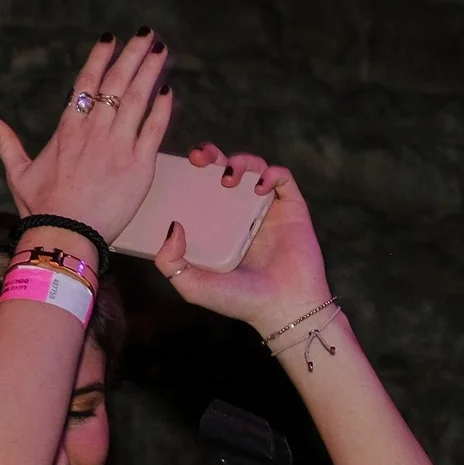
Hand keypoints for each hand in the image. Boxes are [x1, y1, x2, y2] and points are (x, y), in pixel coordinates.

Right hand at [0, 30, 174, 241]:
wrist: (64, 234)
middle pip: (116, 83)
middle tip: (148, 33)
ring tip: (161, 49)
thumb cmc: (42, 208)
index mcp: (67, 129)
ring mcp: (117, 146)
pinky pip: (153, 129)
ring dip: (150, 71)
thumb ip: (5, 141)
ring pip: (136, 99)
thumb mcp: (18, 171)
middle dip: (132, 55)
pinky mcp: (138, 166)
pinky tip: (169, 88)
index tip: (110, 37)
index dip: (100, 57)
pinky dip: (162, 108)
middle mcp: (94, 131)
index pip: (86, 83)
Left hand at [155, 145, 333, 332]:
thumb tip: (172, 226)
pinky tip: (259, 186)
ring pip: (254, 168)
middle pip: (225, 170)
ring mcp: (268, 209)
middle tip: (199, 158)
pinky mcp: (293, 209)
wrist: (284, 309)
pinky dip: (271, 173)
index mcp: (219, 226)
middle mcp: (242, 213)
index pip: (202, 188)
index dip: (191, 172)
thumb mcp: (193, 286)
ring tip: (229, 177)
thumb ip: (170, 262)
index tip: (180, 168)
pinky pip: (283, 178)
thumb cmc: (242, 302)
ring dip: (241, 162)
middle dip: (211, 155)